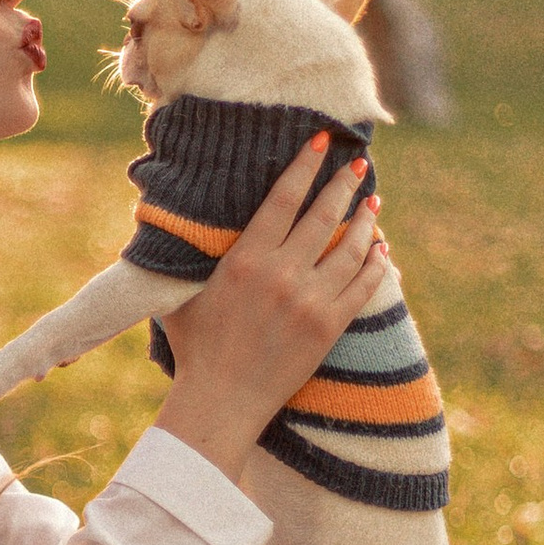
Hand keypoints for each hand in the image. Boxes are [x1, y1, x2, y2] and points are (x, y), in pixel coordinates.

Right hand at [154, 142, 388, 484]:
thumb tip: (164, 226)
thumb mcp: (180, 295)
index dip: (304, 167)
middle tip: (359, 165)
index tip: (320, 142)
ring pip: (350, 249)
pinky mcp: (329, 327)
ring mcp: (310, 301)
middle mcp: (282, 274)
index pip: (283, 199)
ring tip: (372, 204)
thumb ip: (185, 260)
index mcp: (246, 260)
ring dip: (365, 222)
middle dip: (344, 186)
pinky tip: (379, 251)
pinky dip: (374, 264)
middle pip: (323, 216)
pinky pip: (363, 286)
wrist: (220, 402)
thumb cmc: (195, 349)